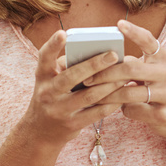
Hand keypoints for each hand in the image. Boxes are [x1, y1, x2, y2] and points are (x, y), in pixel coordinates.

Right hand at [21, 29, 128, 146]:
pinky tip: (122, 95)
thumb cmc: (52, 97)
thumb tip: (95, 53)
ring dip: (110, 85)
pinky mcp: (72, 124)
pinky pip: (96, 113)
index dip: (53, 44)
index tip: (63, 33)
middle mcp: (48, 92)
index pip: (44, 57)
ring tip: (125, 75)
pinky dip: (111, 103)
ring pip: (89, 95)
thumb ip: (66, 67)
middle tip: (113, 54)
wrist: (40, 132)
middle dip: (94, 65)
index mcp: (42, 76)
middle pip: (72, 76)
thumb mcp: (51, 81)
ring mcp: (59, 110)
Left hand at [82, 19, 165, 138]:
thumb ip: (134, 65)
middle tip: (88, 79)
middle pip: (130, 69)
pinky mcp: (163, 114)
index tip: (119, 24)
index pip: (149, 41)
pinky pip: (133, 110)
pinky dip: (124, 109)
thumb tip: (103, 60)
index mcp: (162, 58)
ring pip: (128, 93)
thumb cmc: (160, 90)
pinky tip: (123, 108)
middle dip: (105, 74)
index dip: (134, 32)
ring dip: (108, 96)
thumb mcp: (153, 73)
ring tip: (95, 96)